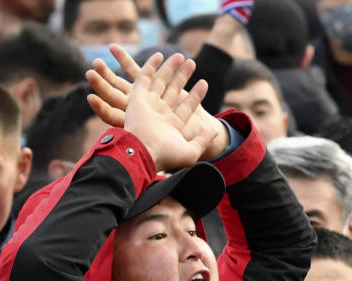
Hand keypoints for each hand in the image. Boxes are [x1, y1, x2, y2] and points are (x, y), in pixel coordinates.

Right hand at [87, 45, 228, 161]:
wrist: (144, 152)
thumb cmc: (166, 155)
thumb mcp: (190, 151)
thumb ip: (203, 141)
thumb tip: (215, 133)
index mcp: (172, 125)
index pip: (186, 106)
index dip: (195, 95)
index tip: (204, 83)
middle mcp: (160, 113)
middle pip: (174, 90)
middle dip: (183, 77)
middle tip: (192, 63)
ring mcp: (148, 105)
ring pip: (161, 82)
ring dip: (170, 68)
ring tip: (181, 56)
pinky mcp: (137, 97)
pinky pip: (144, 78)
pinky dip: (150, 67)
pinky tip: (159, 55)